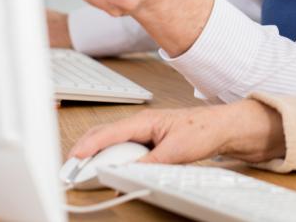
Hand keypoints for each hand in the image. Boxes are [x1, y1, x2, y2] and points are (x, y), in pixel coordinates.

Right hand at [68, 100, 285, 164]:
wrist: (224, 129)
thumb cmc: (204, 130)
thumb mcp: (176, 150)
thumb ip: (151, 162)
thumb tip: (129, 172)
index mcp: (145, 120)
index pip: (108, 133)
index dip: (88, 147)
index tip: (73, 160)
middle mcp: (141, 125)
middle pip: (104, 137)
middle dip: (85, 153)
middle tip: (71, 171)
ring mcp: (144, 134)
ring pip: (112, 145)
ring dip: (99, 158)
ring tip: (86, 174)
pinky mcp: (149, 143)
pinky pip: (124, 151)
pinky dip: (113, 161)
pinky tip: (111, 173)